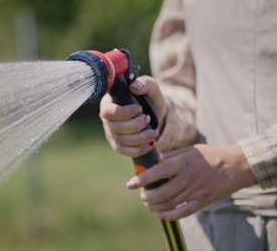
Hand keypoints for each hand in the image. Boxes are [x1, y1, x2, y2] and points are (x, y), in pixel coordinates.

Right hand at [99, 75, 166, 156]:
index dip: (122, 113)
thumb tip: (134, 87)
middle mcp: (107, 119)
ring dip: (139, 139)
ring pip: (120, 140)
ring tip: (154, 133)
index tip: (139, 109)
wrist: (154, 113)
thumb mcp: (150, 87)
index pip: (108, 112)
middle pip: (114, 128)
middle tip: (148, 119)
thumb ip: (144, 83)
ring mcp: (111, 133)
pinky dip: (137, 150)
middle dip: (134, 126)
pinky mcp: (118, 144)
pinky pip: (123, 151)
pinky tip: (149, 146)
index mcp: (109, 103)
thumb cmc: (148, 97)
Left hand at [126, 144, 256, 219]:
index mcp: (183, 163)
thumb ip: (170, 157)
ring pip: (170, 204)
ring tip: (148, 203)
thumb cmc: (209, 155)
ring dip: (155, 206)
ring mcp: (196, 191)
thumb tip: (150, 162)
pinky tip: (160, 214)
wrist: (237, 165)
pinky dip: (169, 216)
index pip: (158, 172)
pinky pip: (183, 212)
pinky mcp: (203, 201)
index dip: (142, 179)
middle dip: (147, 197)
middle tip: (142, 195)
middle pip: (162, 193)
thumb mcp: (189, 151)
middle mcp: (188, 178)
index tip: (130, 184)